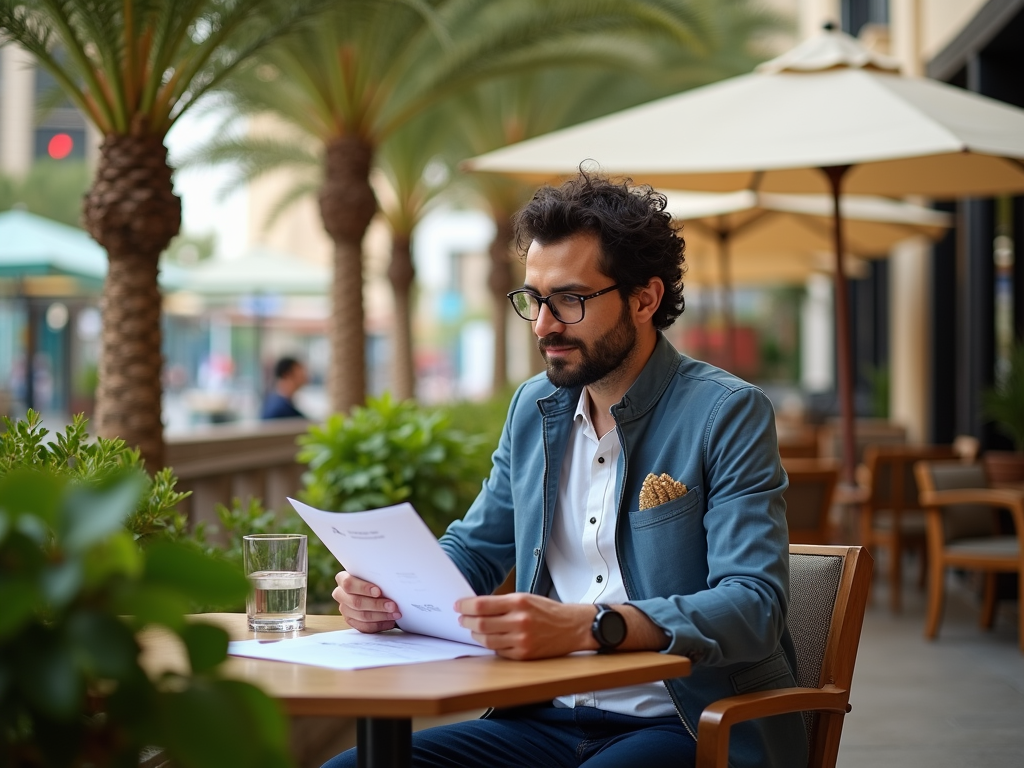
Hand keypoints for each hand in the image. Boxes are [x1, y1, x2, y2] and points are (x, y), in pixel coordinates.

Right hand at [331, 571, 401, 632]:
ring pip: (362, 616)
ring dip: (381, 616)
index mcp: (342, 578)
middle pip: (356, 602)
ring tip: (395, 614)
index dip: (363, 588)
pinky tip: (389, 621)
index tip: (378, 591)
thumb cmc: (373, 579)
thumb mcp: (372, 575)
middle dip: (377, 605)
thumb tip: (390, 583)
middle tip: (393, 605)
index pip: (349, 583)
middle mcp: (340, 594)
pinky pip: (364, 627)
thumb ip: (376, 577)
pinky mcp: (351, 621)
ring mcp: (344, 609)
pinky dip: (379, 624)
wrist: (371, 589)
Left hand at [455, 593, 594, 659]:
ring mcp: (521, 640)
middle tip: (461, 618)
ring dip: (475, 634)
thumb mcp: (526, 598)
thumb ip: (503, 603)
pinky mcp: (524, 654)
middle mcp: (519, 621)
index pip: (483, 605)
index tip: (458, 605)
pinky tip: (490, 639)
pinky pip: (498, 651)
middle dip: (466, 621)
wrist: (573, 627)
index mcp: (519, 603)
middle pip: (481, 624)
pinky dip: (491, 645)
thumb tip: (477, 607)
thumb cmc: (548, 611)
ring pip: (487, 640)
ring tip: (473, 629)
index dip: (466, 606)